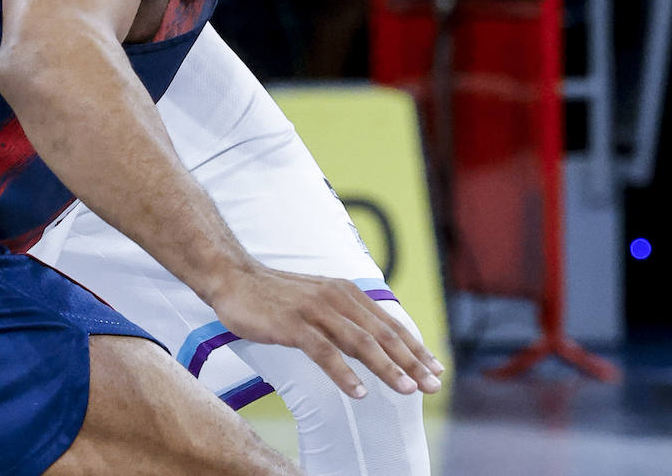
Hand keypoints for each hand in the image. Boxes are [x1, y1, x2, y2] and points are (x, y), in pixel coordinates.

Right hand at [210, 263, 444, 399]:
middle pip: (381, 334)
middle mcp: (337, 298)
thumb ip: (345, 318)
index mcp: (346, 292)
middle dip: (411, 361)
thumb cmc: (277, 296)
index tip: (436, 368)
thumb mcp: (319, 302)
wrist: (235, 278)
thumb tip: (374, 341)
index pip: (388, 323)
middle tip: (433, 385)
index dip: (415, 346)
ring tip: (406, 390)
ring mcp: (315, 310)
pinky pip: (324, 352)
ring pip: (360, 342)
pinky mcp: (293, 324)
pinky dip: (344, 373)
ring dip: (386, 368)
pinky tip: (359, 392)